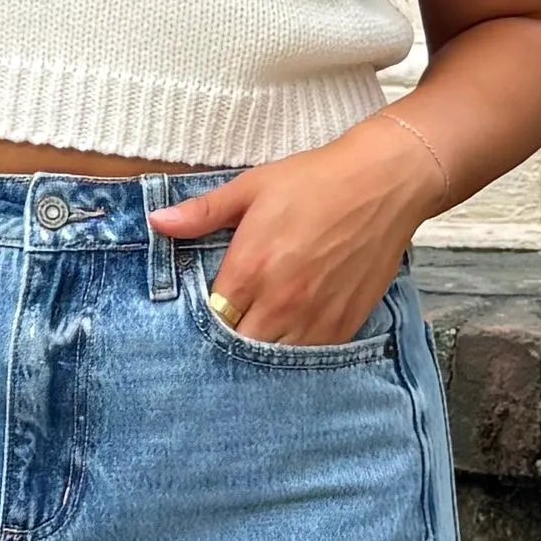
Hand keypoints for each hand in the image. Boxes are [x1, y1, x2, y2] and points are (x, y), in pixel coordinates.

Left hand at [150, 119, 437, 346]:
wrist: (383, 183)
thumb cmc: (315, 181)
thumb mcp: (252, 187)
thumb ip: (202, 212)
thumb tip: (157, 222)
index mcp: (251, 268)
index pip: (211, 319)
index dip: (204, 320)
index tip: (205, 312)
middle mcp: (281, 300)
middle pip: (240, 348)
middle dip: (230, 342)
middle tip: (229, 328)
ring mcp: (316, 316)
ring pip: (275, 360)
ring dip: (262, 352)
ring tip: (257, 338)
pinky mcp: (345, 323)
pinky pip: (312, 357)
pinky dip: (297, 354)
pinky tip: (290, 337)